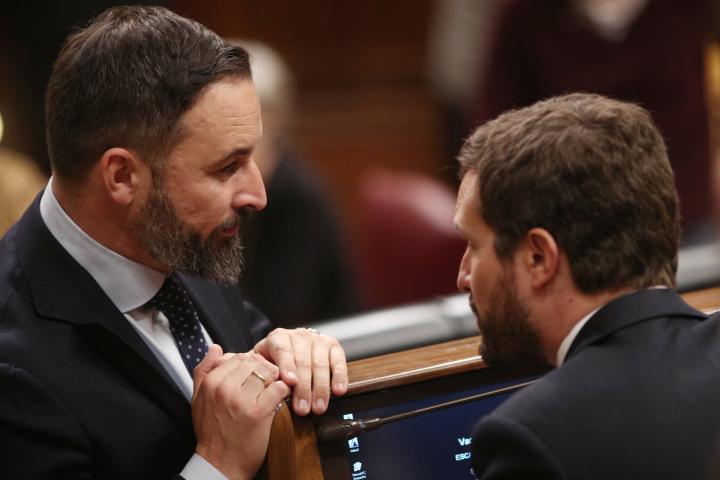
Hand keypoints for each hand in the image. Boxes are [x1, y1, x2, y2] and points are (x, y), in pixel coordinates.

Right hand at [191, 344, 290, 479]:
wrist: (220, 464)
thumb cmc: (212, 432)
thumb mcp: (198, 399)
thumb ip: (203, 370)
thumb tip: (216, 348)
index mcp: (211, 382)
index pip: (237, 356)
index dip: (250, 364)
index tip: (254, 375)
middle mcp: (224, 388)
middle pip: (253, 361)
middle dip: (264, 369)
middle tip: (267, 382)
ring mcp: (241, 399)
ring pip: (267, 371)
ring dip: (274, 379)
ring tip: (272, 390)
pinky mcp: (259, 411)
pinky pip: (279, 387)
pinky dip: (283, 391)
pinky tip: (279, 400)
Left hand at [252, 328, 347, 415]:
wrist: (288, 355)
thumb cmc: (271, 365)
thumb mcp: (258, 364)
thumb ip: (253, 368)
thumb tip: (242, 372)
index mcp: (278, 337)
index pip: (282, 350)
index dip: (286, 366)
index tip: (289, 382)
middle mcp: (299, 335)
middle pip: (303, 361)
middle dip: (304, 387)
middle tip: (303, 409)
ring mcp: (317, 340)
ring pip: (320, 363)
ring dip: (321, 388)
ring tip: (318, 407)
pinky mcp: (333, 346)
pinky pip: (338, 360)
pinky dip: (340, 376)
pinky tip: (338, 390)